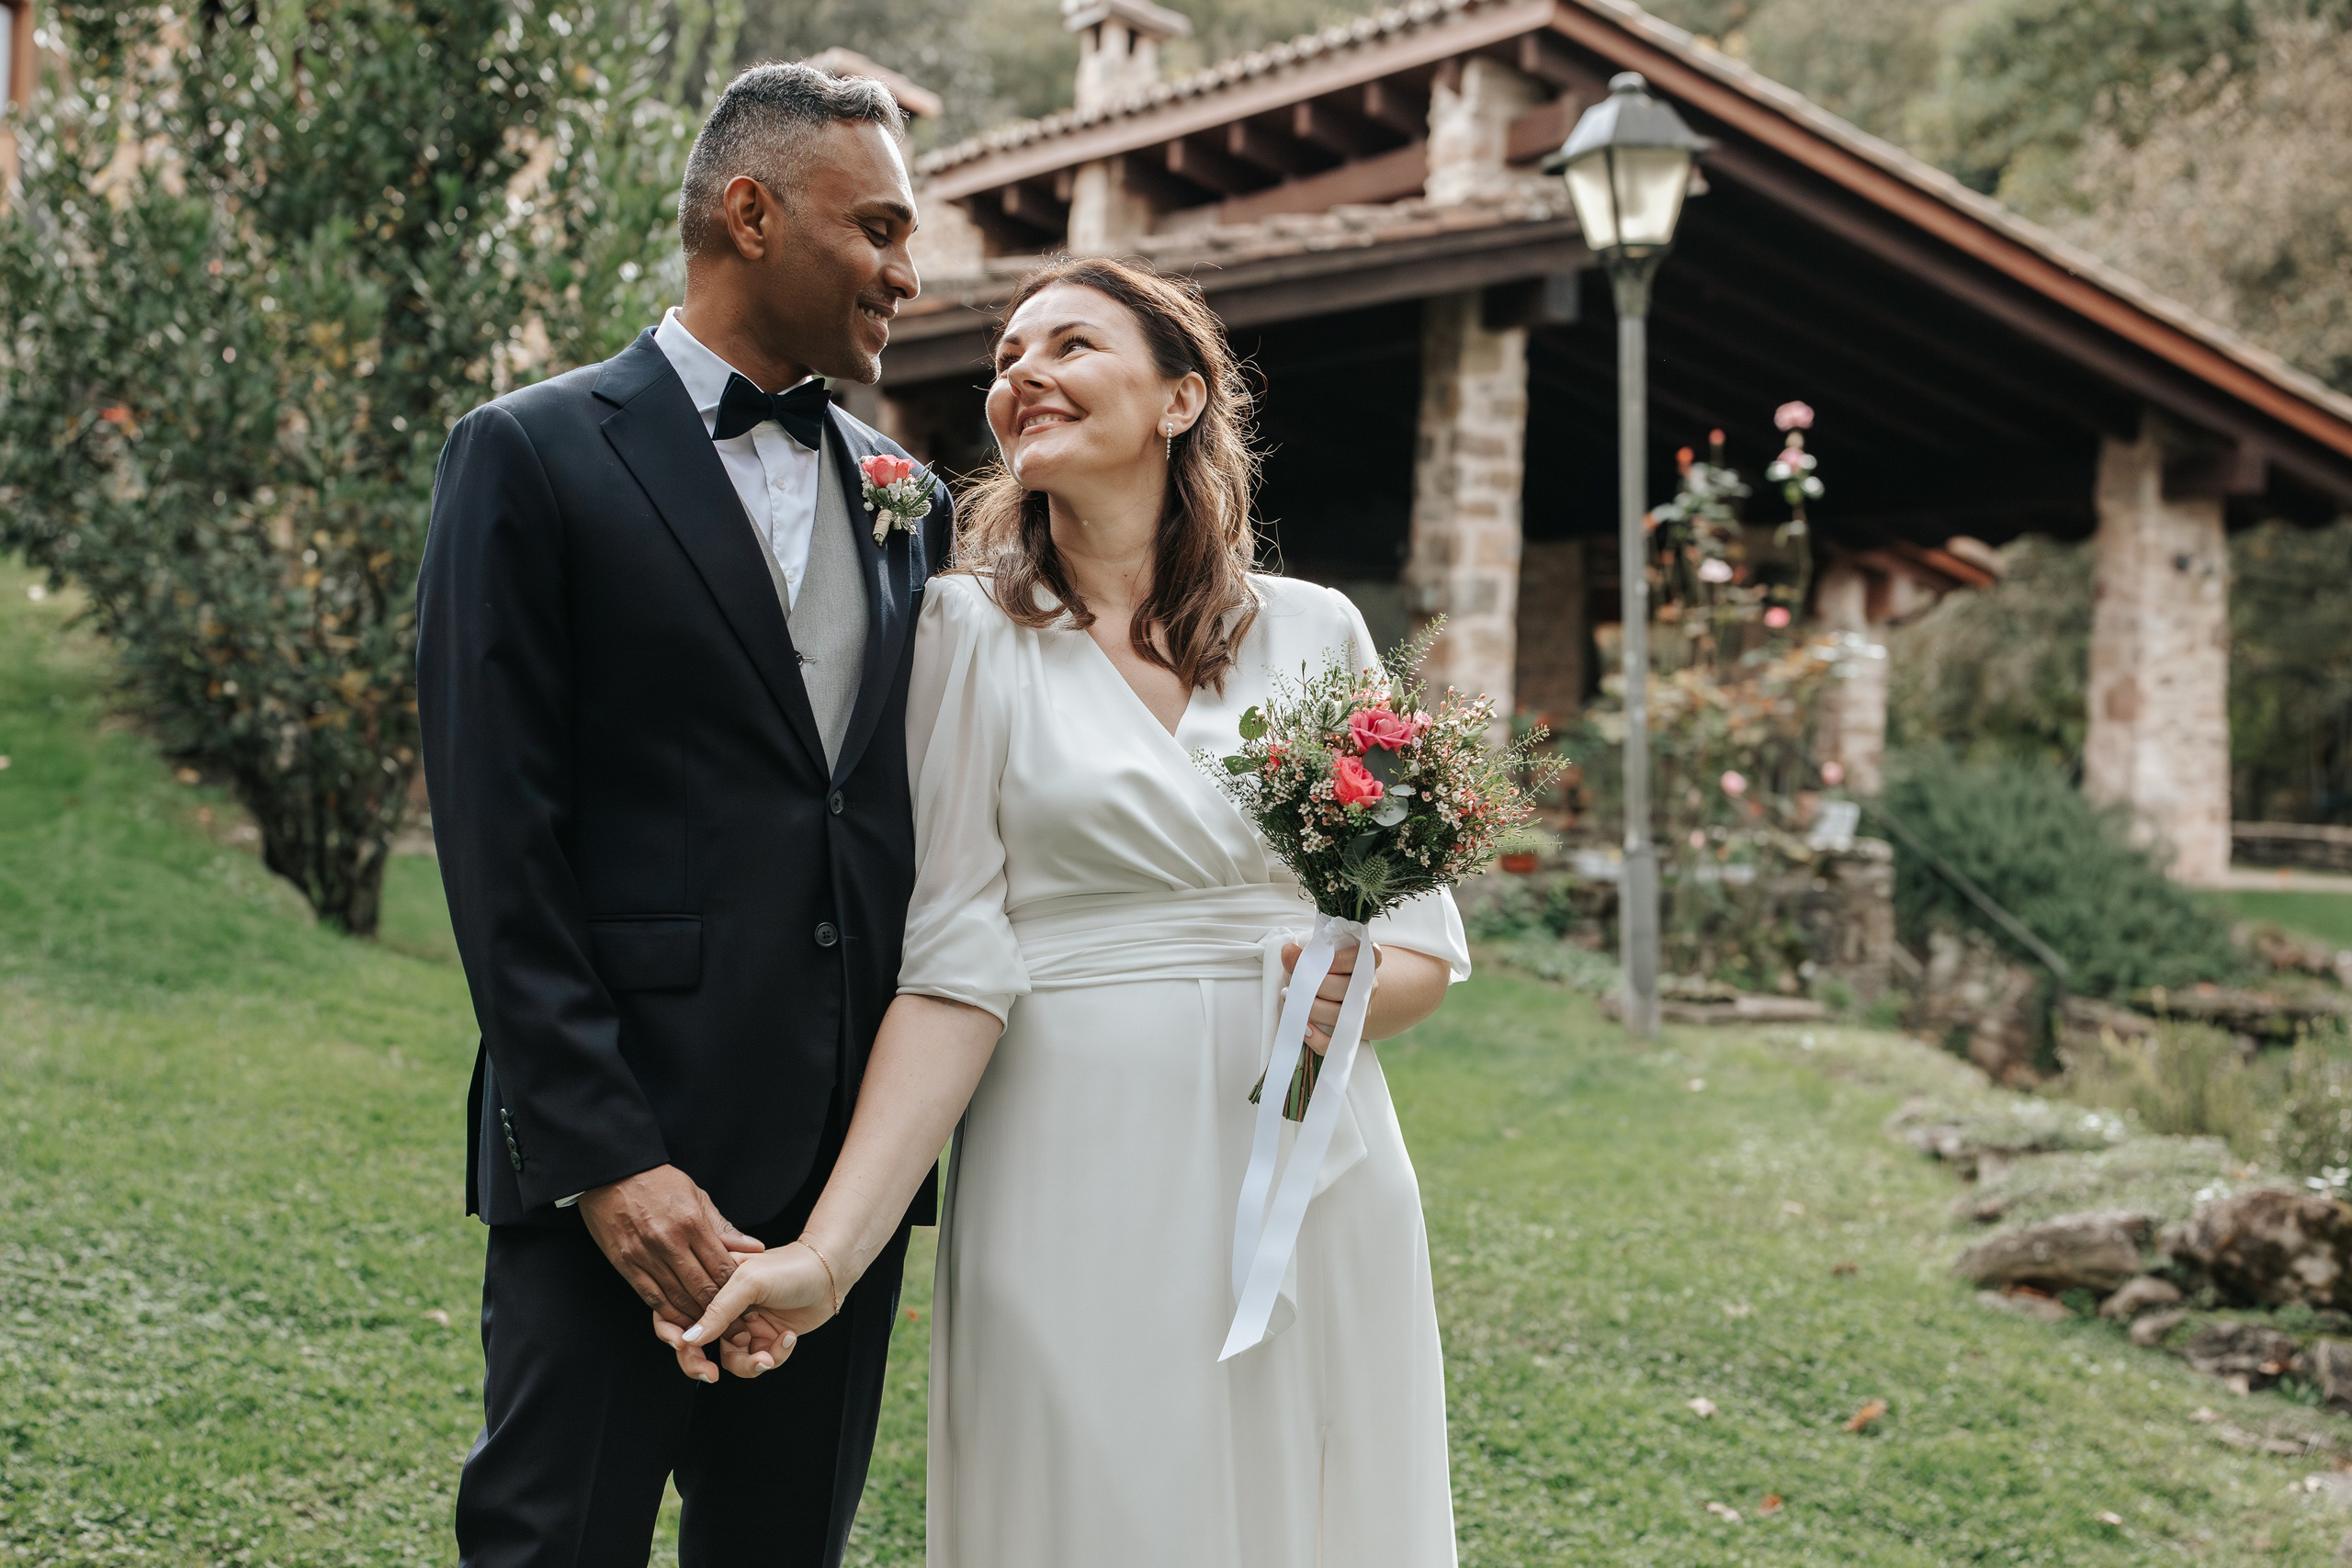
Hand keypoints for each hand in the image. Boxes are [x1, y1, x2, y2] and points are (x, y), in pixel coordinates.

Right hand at [577, 1165, 762, 1328]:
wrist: (613, 1173)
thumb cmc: (660, 1183)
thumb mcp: (697, 1197)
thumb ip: (724, 1227)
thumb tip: (755, 1249)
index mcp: (692, 1224)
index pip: (721, 1268)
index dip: (737, 1291)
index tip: (750, 1305)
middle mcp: (669, 1243)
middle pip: (701, 1288)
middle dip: (722, 1312)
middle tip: (737, 1328)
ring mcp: (645, 1256)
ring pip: (677, 1298)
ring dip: (697, 1318)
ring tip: (714, 1330)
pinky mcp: (625, 1265)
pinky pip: (651, 1297)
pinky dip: (669, 1314)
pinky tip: (682, 1324)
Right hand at [654, 1240, 840, 1380]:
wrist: (829, 1274)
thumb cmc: (789, 1266)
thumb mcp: (749, 1282)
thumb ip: (718, 1309)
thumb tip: (690, 1338)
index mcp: (713, 1289)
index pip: (679, 1313)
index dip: (672, 1332)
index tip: (682, 1346)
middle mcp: (726, 1310)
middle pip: (698, 1346)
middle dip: (700, 1364)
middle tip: (709, 1374)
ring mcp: (746, 1327)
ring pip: (730, 1361)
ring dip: (748, 1363)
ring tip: (766, 1354)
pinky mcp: (767, 1340)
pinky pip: (759, 1361)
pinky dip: (774, 1355)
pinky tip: (789, 1337)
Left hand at [1280, 939, 1380, 1053]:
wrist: (1351, 993)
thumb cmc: (1332, 970)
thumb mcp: (1323, 956)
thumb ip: (1306, 953)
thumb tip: (1288, 953)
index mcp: (1365, 962)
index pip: (1359, 958)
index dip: (1336, 960)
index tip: (1314, 957)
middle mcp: (1367, 987)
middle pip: (1342, 988)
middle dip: (1313, 984)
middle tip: (1294, 980)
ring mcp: (1360, 1012)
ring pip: (1336, 1015)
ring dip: (1309, 1008)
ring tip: (1290, 998)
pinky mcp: (1349, 1033)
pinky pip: (1334, 1043)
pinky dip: (1317, 1039)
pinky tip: (1303, 1028)